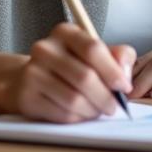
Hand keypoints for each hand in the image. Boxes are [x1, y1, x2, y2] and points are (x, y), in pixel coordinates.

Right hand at [5, 22, 135, 122]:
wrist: (30, 79)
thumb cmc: (69, 65)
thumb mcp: (93, 53)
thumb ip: (117, 56)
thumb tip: (125, 74)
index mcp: (64, 32)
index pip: (93, 48)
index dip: (112, 70)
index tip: (124, 86)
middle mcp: (45, 49)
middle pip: (85, 77)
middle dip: (106, 96)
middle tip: (114, 106)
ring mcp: (33, 73)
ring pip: (74, 99)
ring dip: (93, 110)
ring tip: (98, 110)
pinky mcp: (27, 97)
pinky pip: (62, 114)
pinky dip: (78, 118)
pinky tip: (82, 114)